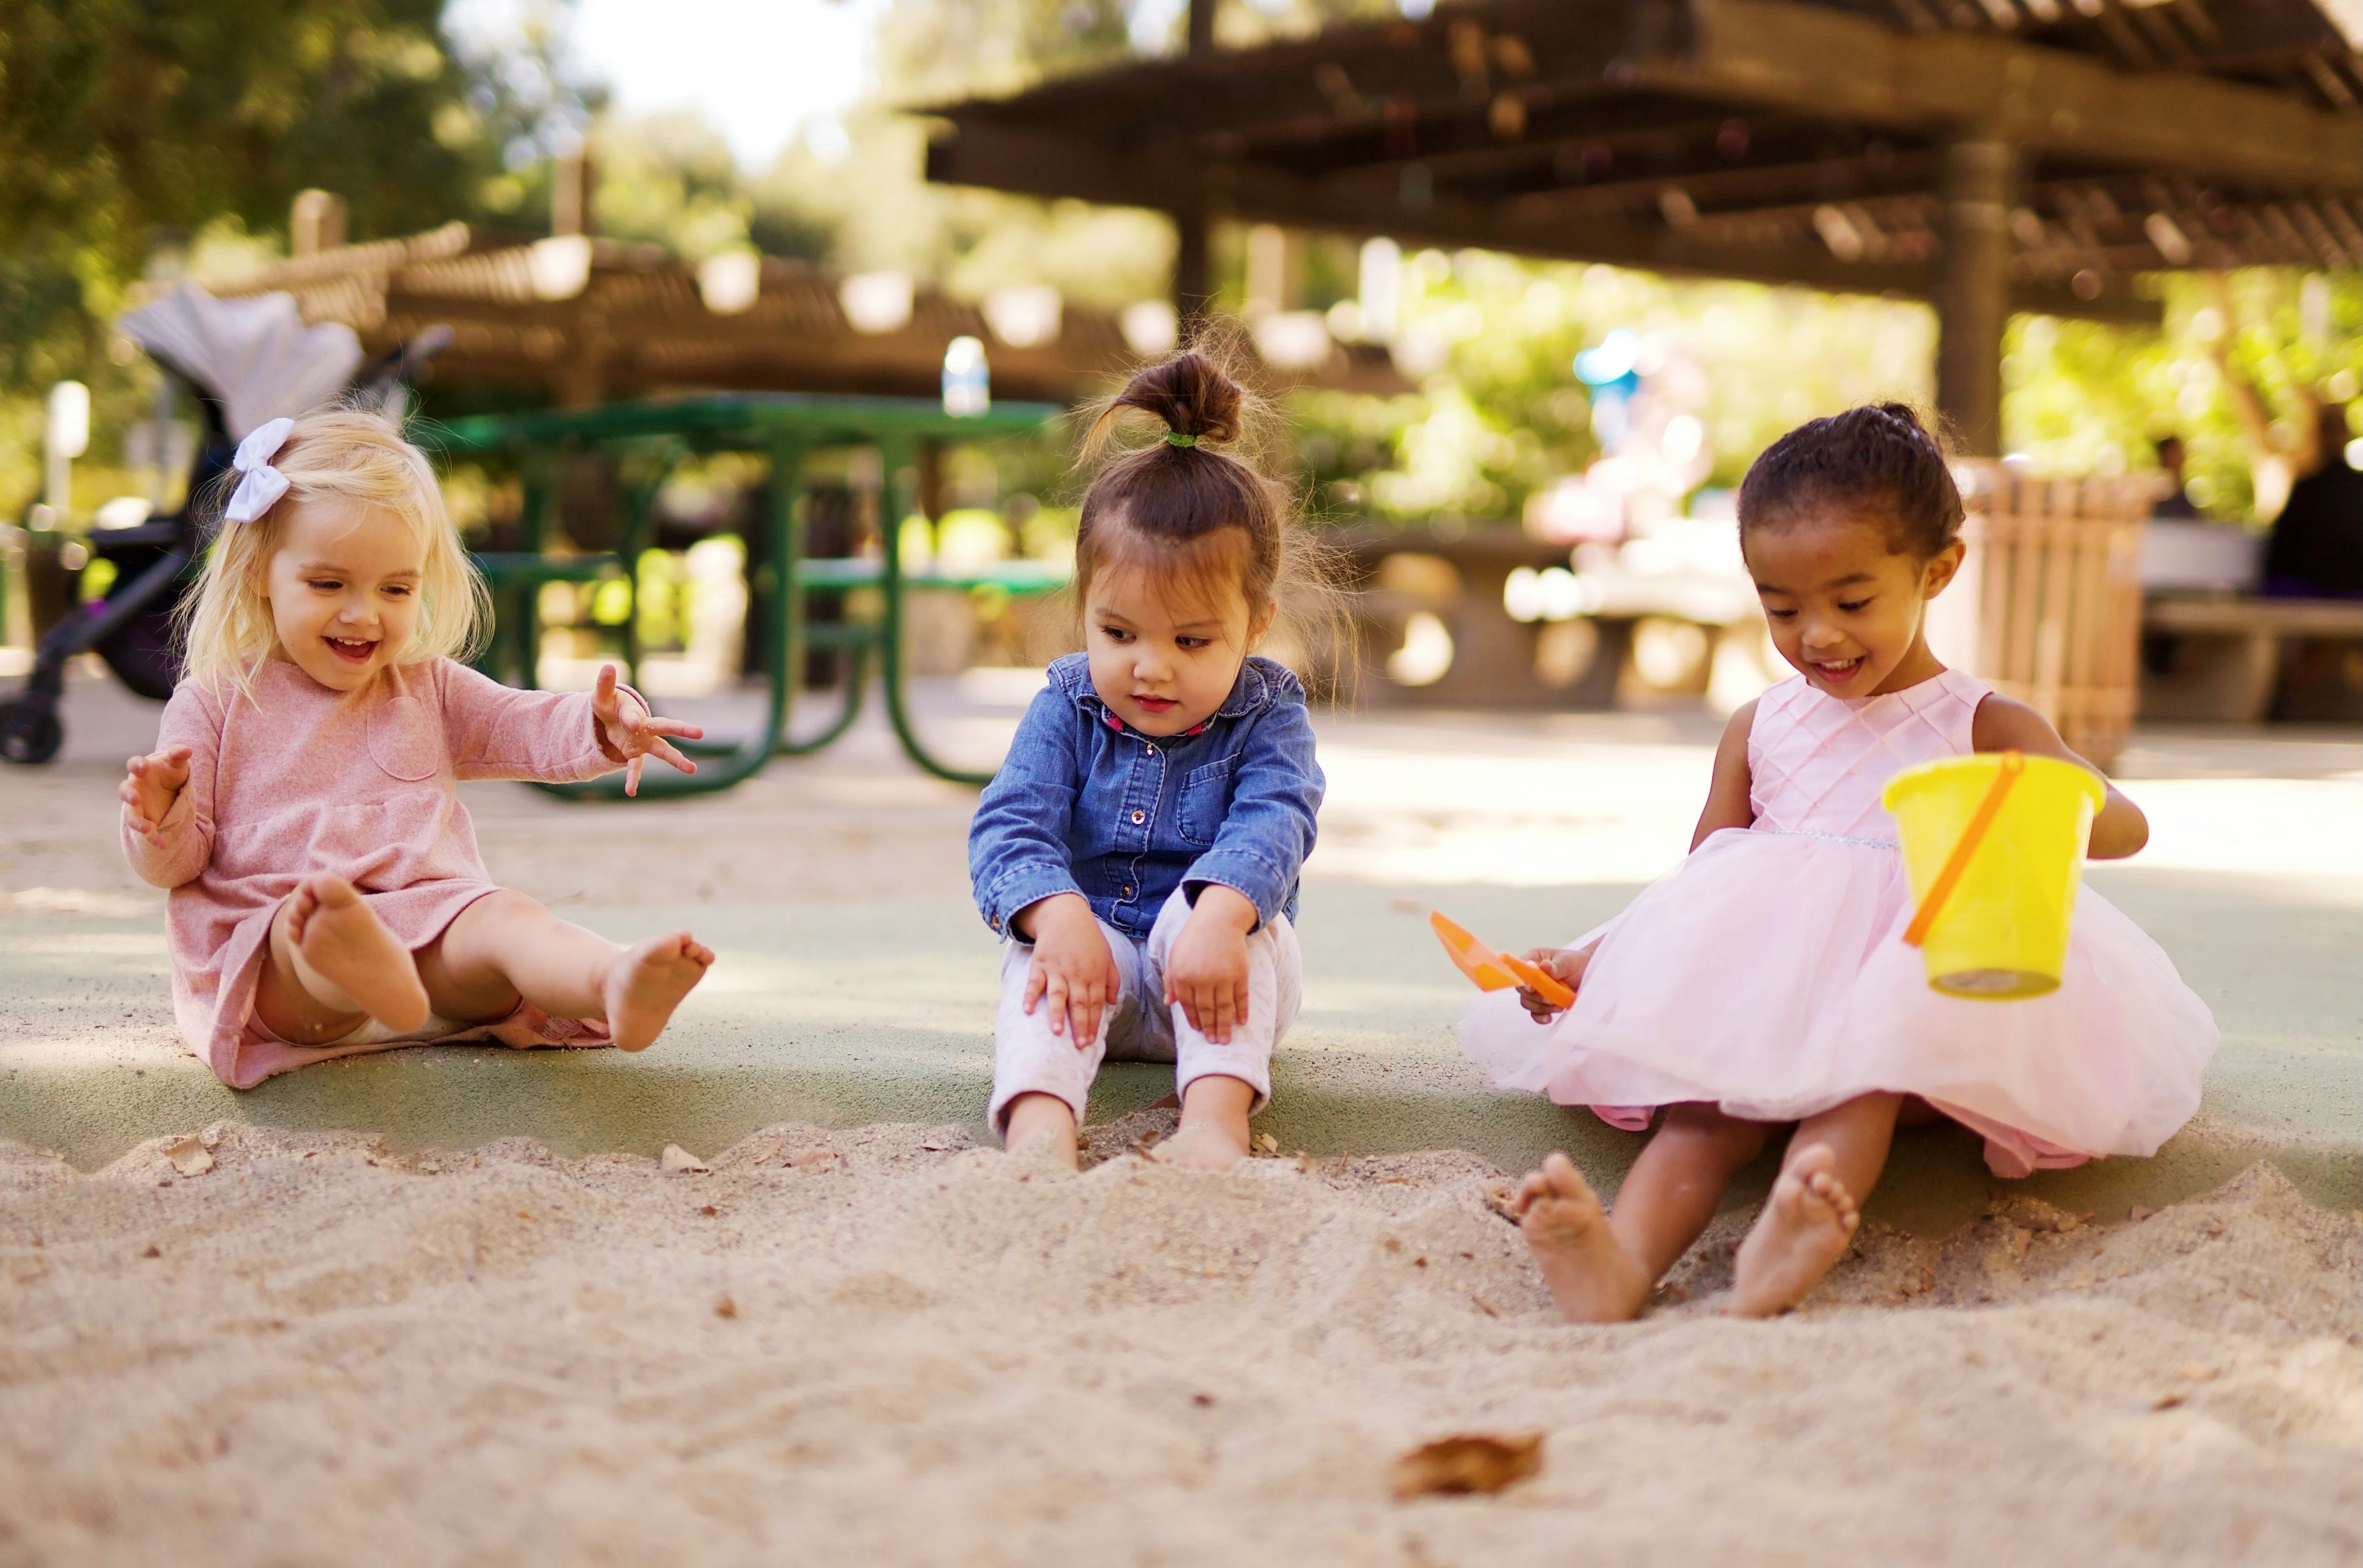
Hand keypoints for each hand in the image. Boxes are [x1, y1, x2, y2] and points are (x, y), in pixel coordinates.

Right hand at [119, 745, 192, 846]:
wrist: (169, 789)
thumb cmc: (170, 771)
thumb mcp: (176, 763)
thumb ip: (178, 755)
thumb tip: (187, 749)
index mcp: (141, 770)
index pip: (134, 764)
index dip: (137, 765)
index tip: (144, 768)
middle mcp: (135, 788)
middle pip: (125, 791)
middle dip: (128, 795)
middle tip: (134, 799)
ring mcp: (138, 806)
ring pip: (132, 815)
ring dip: (137, 822)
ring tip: (146, 828)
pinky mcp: (146, 820)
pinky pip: (148, 831)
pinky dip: (154, 838)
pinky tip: (163, 844)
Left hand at [592, 664, 703, 795]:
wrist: (607, 720)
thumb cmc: (608, 705)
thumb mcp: (602, 696)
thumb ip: (604, 684)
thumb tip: (608, 665)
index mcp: (634, 712)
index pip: (634, 715)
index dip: (632, 719)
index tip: (631, 723)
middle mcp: (645, 727)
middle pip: (666, 727)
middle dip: (682, 729)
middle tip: (700, 733)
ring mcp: (643, 742)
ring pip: (663, 751)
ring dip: (677, 759)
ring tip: (692, 769)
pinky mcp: (634, 754)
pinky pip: (636, 768)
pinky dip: (633, 779)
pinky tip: (630, 792)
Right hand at [1019, 894, 1120, 1047]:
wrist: (1065, 915)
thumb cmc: (1088, 938)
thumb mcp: (1107, 956)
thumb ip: (1112, 979)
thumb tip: (1111, 1003)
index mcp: (1095, 974)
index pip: (1095, 1003)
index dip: (1093, 1023)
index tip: (1090, 1042)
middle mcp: (1077, 974)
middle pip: (1079, 1003)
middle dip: (1080, 1025)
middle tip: (1079, 1045)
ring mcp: (1057, 969)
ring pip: (1058, 995)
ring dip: (1057, 1014)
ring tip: (1057, 1032)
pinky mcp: (1040, 963)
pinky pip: (1034, 982)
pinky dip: (1030, 996)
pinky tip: (1027, 1010)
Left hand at [1164, 885, 1256, 1044]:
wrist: (1219, 919)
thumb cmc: (1194, 938)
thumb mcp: (1175, 956)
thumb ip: (1171, 980)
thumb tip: (1169, 1003)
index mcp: (1183, 976)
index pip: (1188, 1005)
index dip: (1194, 1020)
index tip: (1199, 1031)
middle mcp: (1202, 979)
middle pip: (1207, 1011)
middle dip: (1210, 1029)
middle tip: (1214, 1042)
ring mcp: (1222, 977)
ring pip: (1224, 1008)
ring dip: (1225, 1026)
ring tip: (1226, 1040)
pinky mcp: (1240, 973)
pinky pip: (1241, 997)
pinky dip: (1242, 1011)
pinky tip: (1242, 1022)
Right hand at [1516, 946, 1589, 1022]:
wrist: (1589, 974)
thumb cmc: (1576, 963)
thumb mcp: (1568, 962)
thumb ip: (1555, 966)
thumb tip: (1543, 966)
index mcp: (1533, 959)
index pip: (1519, 970)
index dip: (1522, 980)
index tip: (1532, 989)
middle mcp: (1531, 975)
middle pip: (1521, 989)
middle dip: (1536, 997)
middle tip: (1551, 1000)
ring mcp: (1536, 990)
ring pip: (1527, 1002)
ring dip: (1541, 1007)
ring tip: (1558, 1007)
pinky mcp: (1542, 1003)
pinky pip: (1534, 1012)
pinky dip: (1540, 1017)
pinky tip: (1549, 1018)